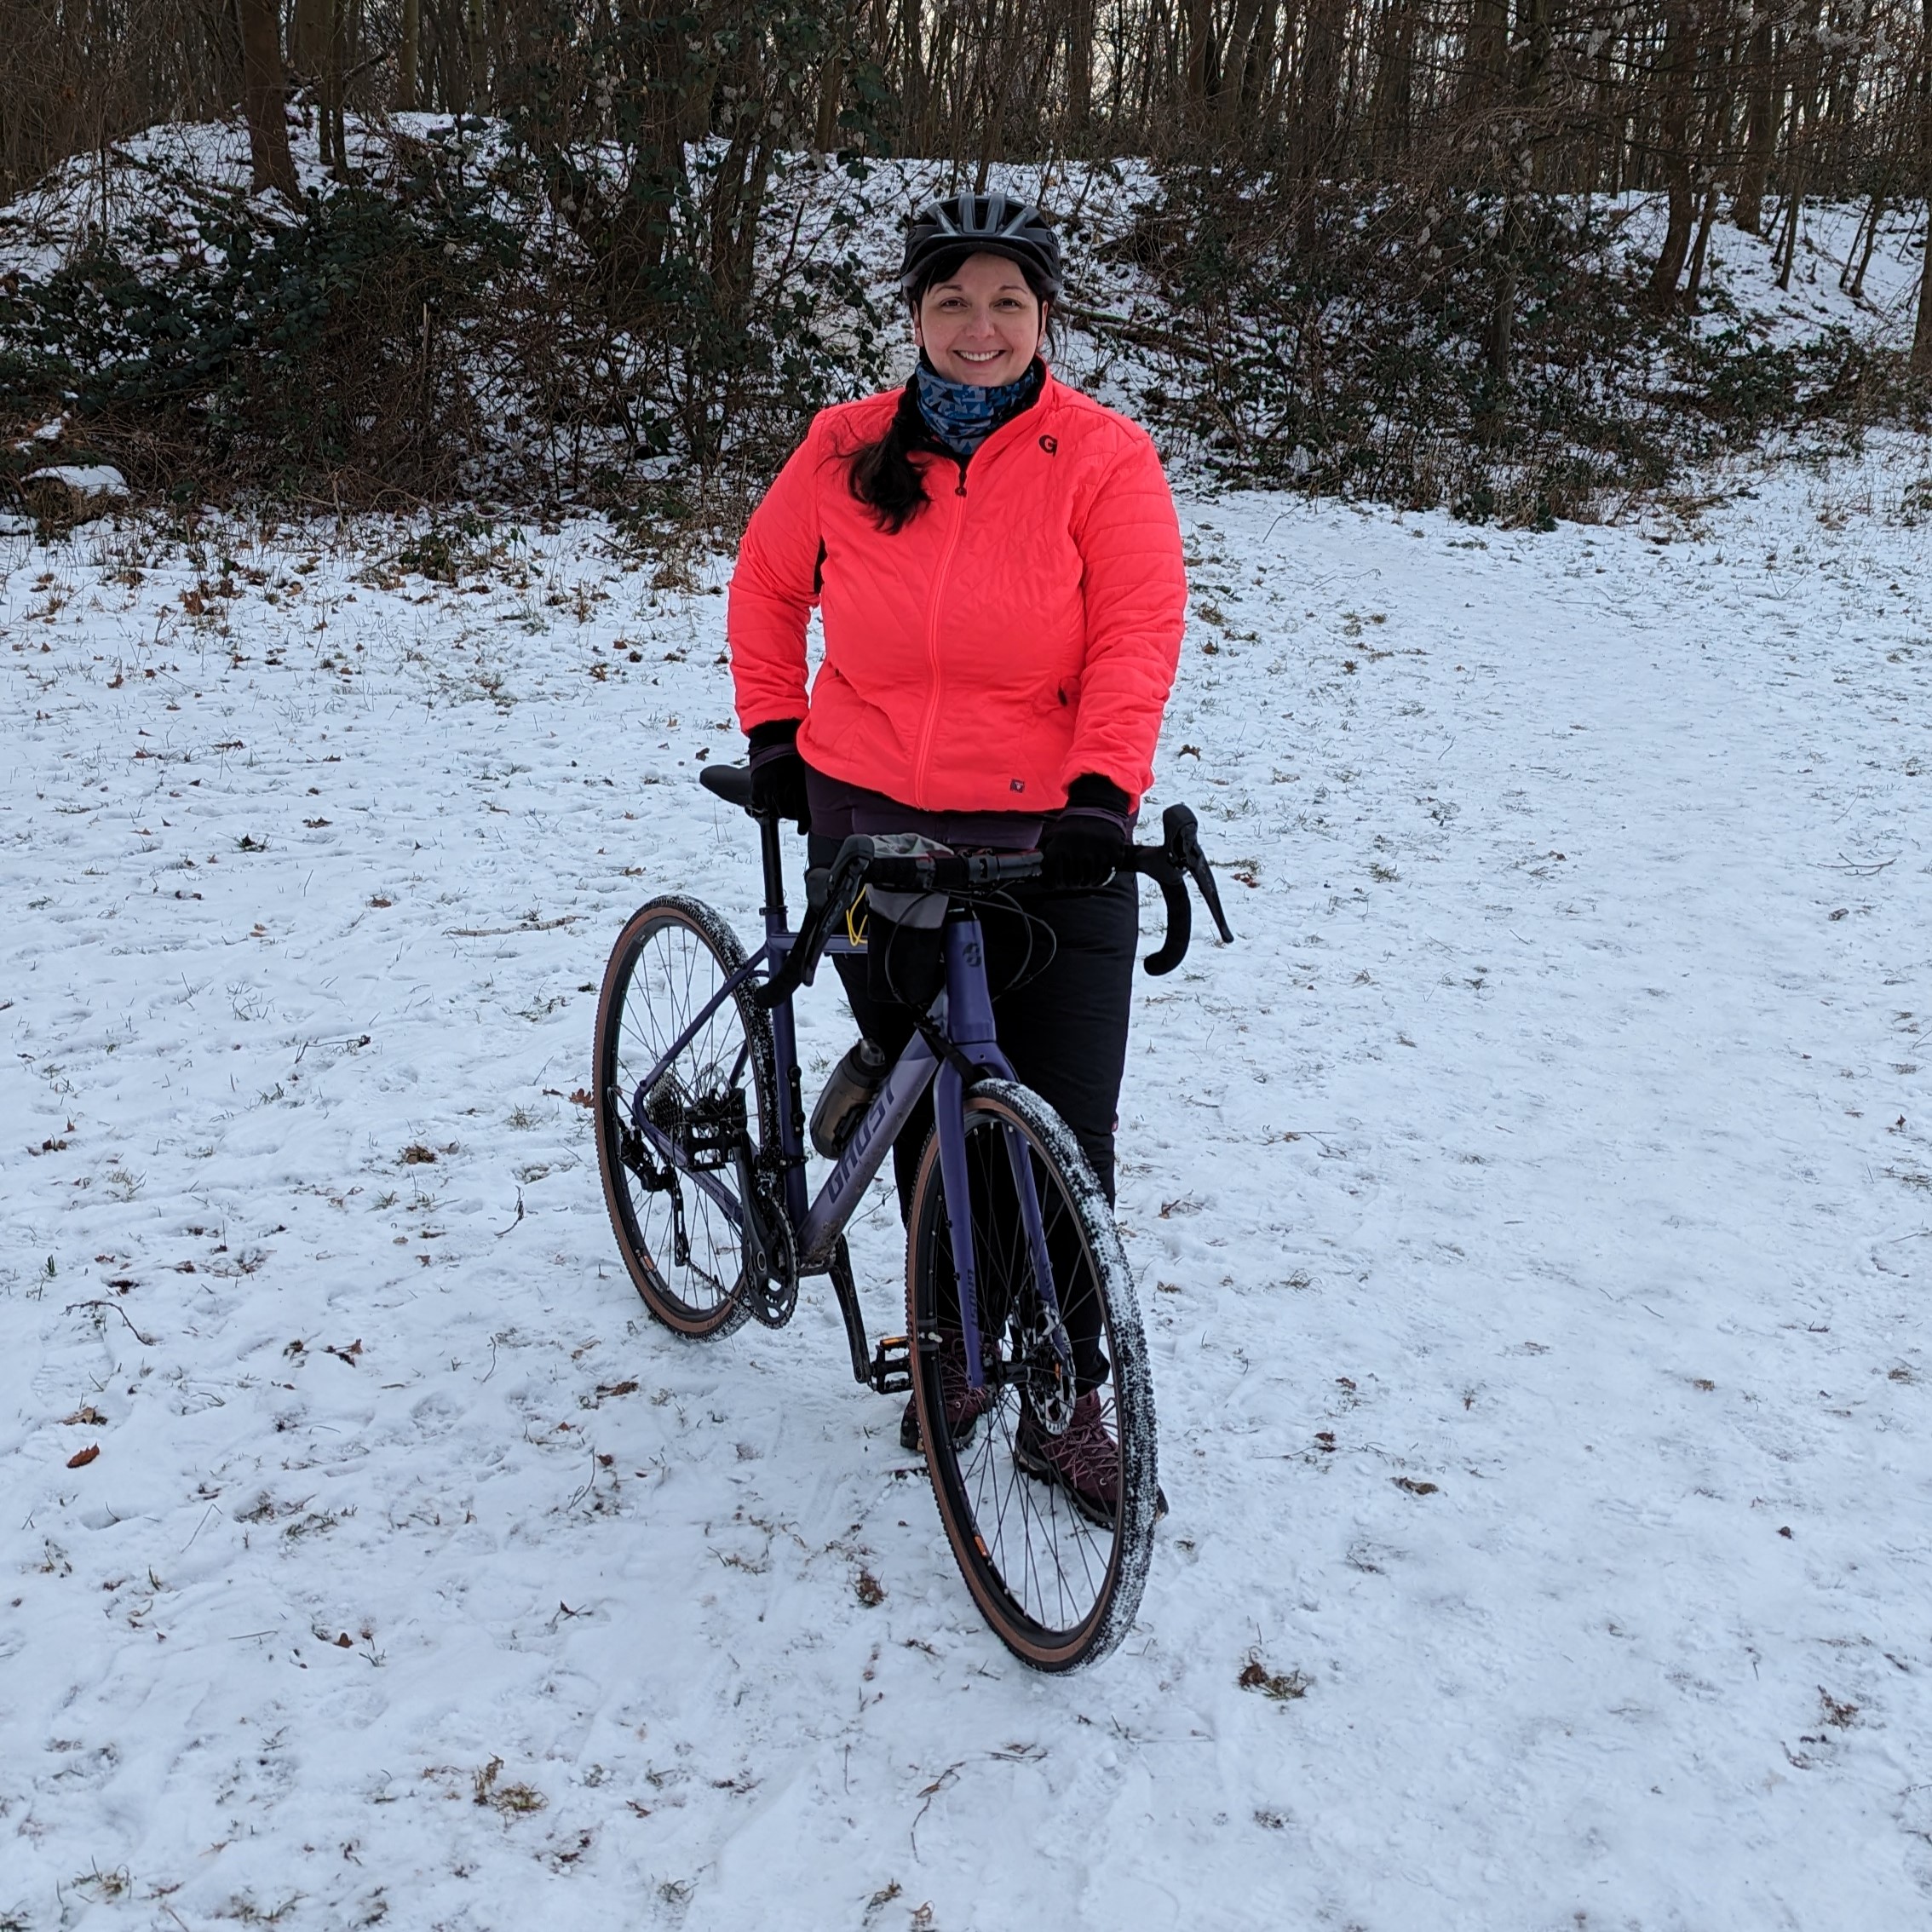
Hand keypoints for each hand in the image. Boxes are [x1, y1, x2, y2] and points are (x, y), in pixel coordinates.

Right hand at [747, 719, 809, 832]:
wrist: (772, 740)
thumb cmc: (793, 753)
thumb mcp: (805, 772)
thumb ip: (809, 789)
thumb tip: (817, 804)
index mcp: (796, 790)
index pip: (800, 815)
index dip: (803, 824)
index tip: (803, 828)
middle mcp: (781, 793)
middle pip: (786, 814)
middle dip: (791, 813)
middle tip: (794, 809)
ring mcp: (767, 792)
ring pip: (774, 810)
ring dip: (778, 808)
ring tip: (782, 801)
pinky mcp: (756, 790)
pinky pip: (760, 803)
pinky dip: (765, 802)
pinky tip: (770, 797)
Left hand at [1041, 774, 1130, 889]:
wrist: (1098, 811)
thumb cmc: (1073, 827)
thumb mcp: (1053, 834)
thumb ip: (1043, 850)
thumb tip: (1036, 869)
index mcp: (1059, 846)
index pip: (1054, 877)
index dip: (1055, 883)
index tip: (1057, 883)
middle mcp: (1077, 851)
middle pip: (1072, 881)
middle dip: (1070, 884)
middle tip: (1071, 882)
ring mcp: (1095, 854)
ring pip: (1088, 881)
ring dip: (1084, 883)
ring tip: (1082, 879)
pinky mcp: (1112, 855)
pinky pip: (1103, 877)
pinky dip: (1098, 881)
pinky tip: (1093, 876)